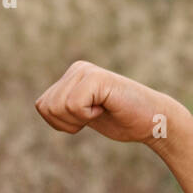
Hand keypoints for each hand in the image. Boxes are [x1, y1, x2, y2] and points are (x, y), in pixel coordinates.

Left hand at [34, 60, 183, 147]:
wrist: (153, 122)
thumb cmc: (122, 121)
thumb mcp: (84, 116)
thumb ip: (63, 108)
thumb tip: (39, 105)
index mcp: (71, 76)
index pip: (42, 106)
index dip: (61, 123)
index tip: (87, 119)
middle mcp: (76, 69)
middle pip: (46, 107)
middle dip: (68, 123)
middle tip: (95, 116)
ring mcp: (86, 71)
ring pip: (58, 106)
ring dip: (78, 119)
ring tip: (101, 110)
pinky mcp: (96, 78)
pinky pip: (73, 105)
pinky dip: (88, 115)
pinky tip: (105, 107)